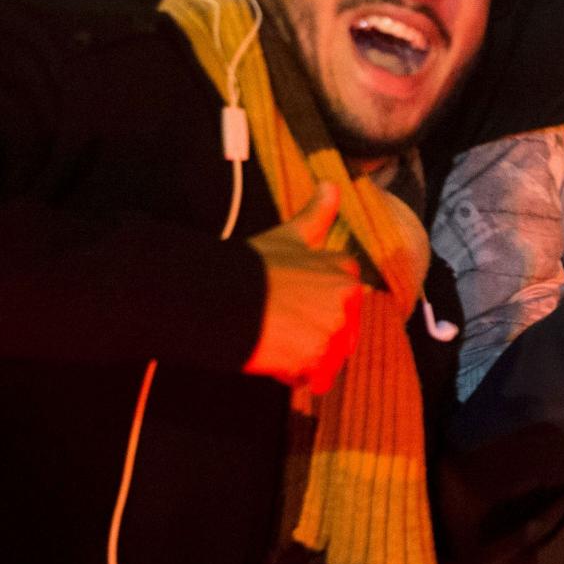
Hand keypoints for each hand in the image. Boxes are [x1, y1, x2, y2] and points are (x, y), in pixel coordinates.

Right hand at [243, 184, 362, 393]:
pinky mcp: (315, 360)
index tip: (295, 303)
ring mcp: (332, 332)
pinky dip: (296, 376)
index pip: (347, 300)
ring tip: (275, 341)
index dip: (321, 305)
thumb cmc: (250, 266)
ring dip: (307, 356)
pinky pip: (315, 379)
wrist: (216, 295)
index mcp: (344, 274)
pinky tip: (274, 360)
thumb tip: (334, 184)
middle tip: (281, 325)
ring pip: (330, 357)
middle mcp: (345, 302)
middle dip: (317, 334)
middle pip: (343, 332)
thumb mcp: (288, 237)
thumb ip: (316, 215)